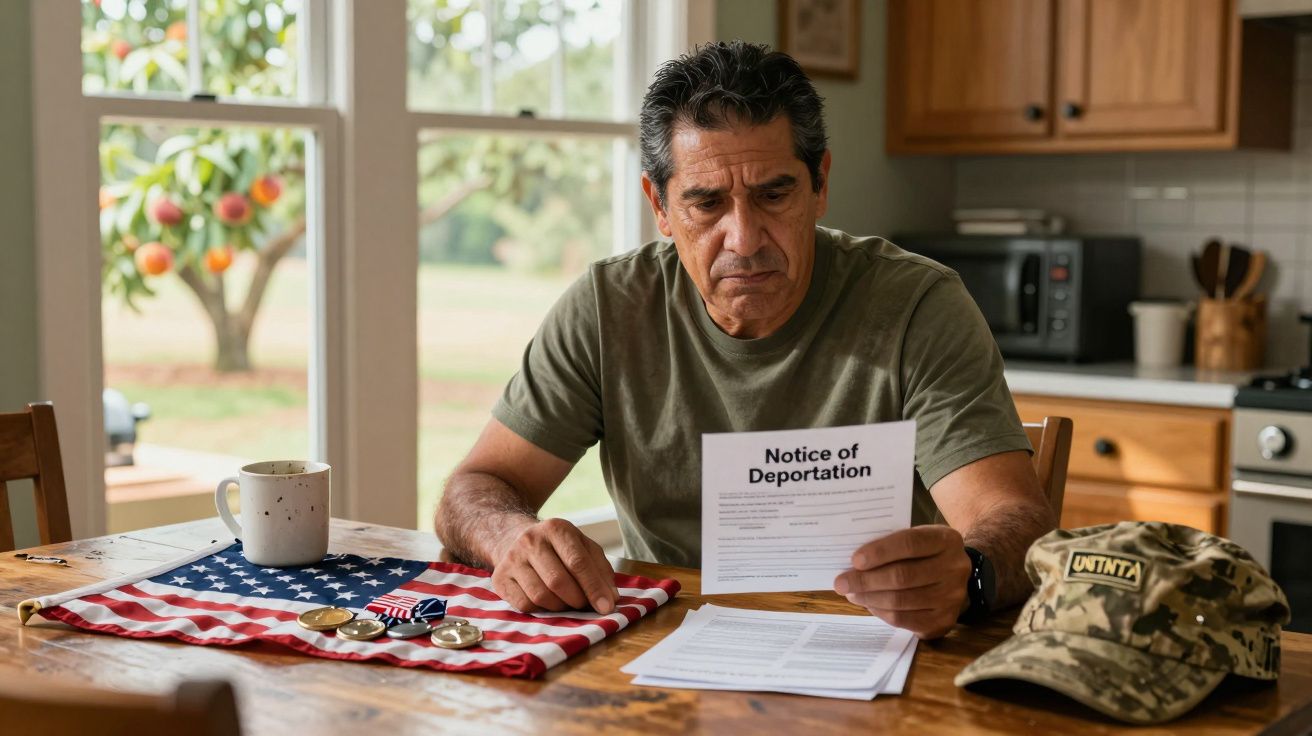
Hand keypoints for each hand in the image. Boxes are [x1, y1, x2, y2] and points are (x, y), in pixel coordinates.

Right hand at [489, 517, 618, 613]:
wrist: (514, 539)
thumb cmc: (557, 548)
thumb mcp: (582, 547)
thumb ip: (600, 569)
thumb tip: (610, 599)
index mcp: (556, 529)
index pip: (578, 562)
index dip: (594, 587)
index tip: (606, 607)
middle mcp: (531, 540)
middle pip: (558, 581)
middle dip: (577, 599)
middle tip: (584, 605)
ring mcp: (512, 559)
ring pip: (541, 596)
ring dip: (560, 607)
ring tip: (567, 602)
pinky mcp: (500, 578)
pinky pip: (524, 605)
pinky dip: (541, 610)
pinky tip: (547, 603)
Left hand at [833, 525, 971, 639]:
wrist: (955, 575)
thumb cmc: (925, 553)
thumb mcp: (917, 538)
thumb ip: (892, 544)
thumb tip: (853, 562)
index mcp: (946, 540)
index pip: (910, 543)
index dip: (880, 552)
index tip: (855, 560)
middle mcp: (955, 568)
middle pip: (903, 576)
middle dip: (866, 580)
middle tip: (841, 582)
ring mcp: (952, 598)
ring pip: (901, 601)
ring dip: (869, 598)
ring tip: (850, 593)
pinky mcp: (944, 621)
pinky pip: (904, 620)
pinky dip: (880, 612)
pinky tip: (868, 604)